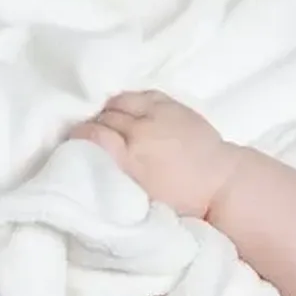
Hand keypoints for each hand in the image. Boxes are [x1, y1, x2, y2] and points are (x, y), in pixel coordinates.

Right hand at [69, 90, 239, 218]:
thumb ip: (116, 178)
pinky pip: (140, 94)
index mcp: (130, 160)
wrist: (221, 184)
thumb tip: (93, 168)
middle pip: (103, 117)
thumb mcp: (141, 198)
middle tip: (92, 136)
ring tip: (110, 122)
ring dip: (110, 111)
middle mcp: (140, 132)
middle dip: (93, 125)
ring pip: (119, 101)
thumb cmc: (182, 201)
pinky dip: (129, 101)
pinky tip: (128, 110)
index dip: (78, 136)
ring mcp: (157, 115)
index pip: (91, 135)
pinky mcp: (172, 105)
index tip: (74, 143)